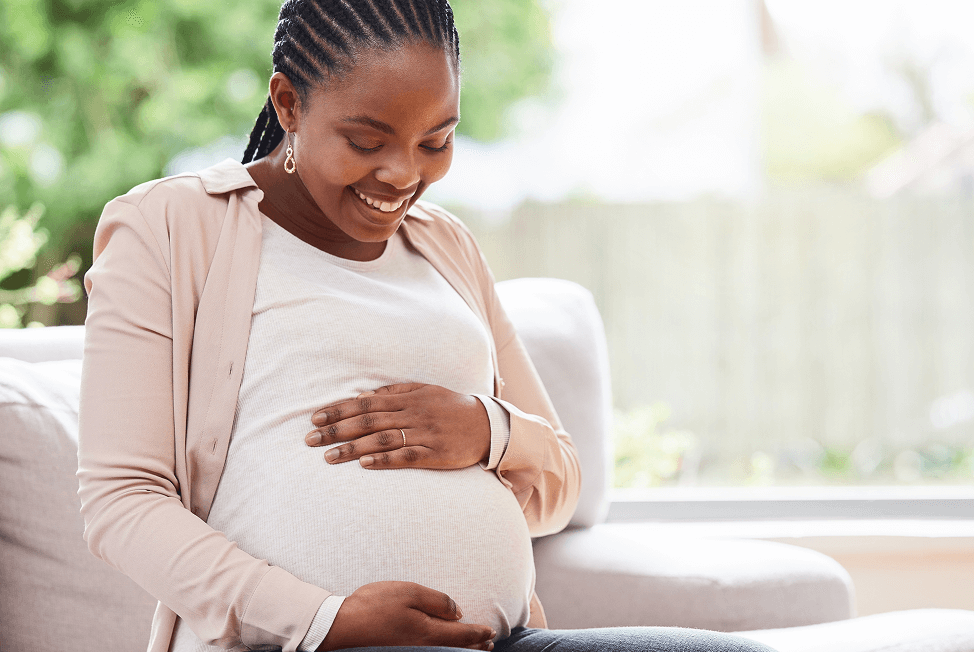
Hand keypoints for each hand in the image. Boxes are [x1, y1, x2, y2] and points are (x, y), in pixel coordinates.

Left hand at [306, 383, 491, 468]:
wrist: (487, 425)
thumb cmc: (450, 407)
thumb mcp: (424, 390)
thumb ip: (394, 392)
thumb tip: (363, 396)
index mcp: (408, 397)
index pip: (365, 403)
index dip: (339, 410)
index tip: (315, 418)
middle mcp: (413, 414)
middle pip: (368, 421)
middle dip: (336, 430)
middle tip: (310, 439)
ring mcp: (425, 434)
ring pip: (383, 439)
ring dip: (353, 448)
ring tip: (328, 457)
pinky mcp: (436, 455)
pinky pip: (407, 457)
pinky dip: (385, 460)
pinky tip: (365, 465)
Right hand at [316, 581, 495, 650]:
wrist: (342, 626)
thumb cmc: (374, 605)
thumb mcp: (408, 592)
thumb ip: (437, 601)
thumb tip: (458, 611)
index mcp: (429, 632)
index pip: (463, 635)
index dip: (479, 633)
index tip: (491, 631)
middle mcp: (424, 648)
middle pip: (456, 649)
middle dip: (475, 646)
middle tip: (489, 643)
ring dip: (461, 650)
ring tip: (474, 647)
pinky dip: (444, 650)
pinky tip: (443, 645)